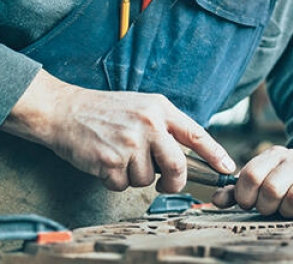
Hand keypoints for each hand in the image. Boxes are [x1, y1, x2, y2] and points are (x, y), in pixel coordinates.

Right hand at [0, 69, 234, 192]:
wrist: (65, 110)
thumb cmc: (106, 111)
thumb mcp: (142, 106)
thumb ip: (165, 125)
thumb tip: (189, 153)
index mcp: (160, 109)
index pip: (196, 134)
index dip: (216, 154)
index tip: (227, 168)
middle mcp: (148, 125)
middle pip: (178, 166)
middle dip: (174, 181)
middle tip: (165, 182)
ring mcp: (129, 144)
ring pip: (147, 179)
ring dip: (135, 177)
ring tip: (121, 157)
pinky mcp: (110, 161)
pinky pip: (123, 185)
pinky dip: (115, 181)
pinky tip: (106, 163)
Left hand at [211, 145, 292, 218]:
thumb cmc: (288, 180)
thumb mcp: (263, 178)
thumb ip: (238, 190)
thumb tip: (216, 200)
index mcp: (275, 155)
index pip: (251, 175)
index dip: (245, 196)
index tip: (249, 203)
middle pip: (272, 189)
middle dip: (266, 206)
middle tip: (270, 208)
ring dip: (288, 211)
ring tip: (289, 209)